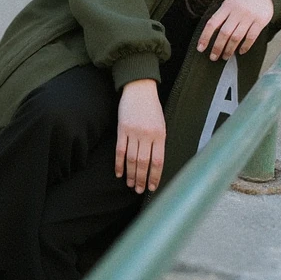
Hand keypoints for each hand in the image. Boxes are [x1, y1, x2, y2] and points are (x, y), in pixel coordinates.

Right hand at [115, 79, 165, 193]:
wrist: (140, 88)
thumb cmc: (152, 107)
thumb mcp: (161, 124)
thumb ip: (158, 141)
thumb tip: (155, 162)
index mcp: (160, 135)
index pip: (158, 161)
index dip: (154, 176)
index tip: (152, 187)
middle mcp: (147, 135)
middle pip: (144, 163)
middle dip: (142, 179)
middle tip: (140, 190)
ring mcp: (133, 132)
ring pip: (132, 159)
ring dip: (131, 174)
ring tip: (131, 184)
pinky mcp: (122, 129)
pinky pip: (120, 150)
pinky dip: (119, 163)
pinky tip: (119, 173)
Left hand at [197, 0, 273, 60]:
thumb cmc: (242, 2)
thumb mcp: (229, 4)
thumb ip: (220, 17)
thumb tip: (208, 36)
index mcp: (226, 6)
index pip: (212, 23)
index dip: (205, 37)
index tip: (200, 48)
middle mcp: (237, 11)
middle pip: (224, 33)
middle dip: (217, 47)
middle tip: (213, 57)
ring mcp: (249, 16)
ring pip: (236, 37)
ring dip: (229, 49)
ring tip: (225, 57)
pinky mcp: (260, 21)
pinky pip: (251, 37)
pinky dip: (245, 46)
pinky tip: (240, 52)